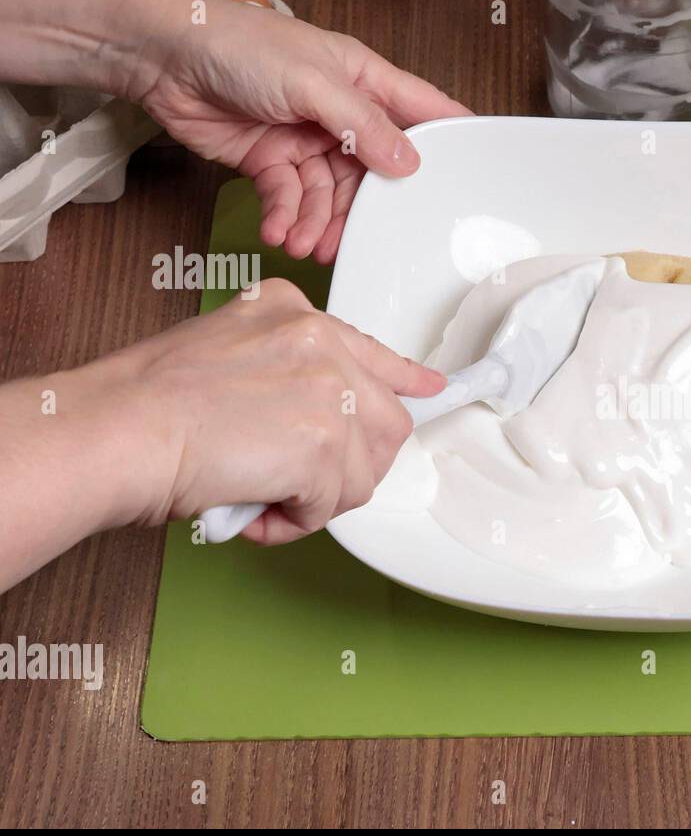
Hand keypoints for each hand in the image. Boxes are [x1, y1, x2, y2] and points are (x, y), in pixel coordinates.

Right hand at [101, 280, 443, 543]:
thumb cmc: (147, 403)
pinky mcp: (324, 445)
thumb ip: (283, 370)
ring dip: (317, 498)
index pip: (372, 352)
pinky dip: (292, 522)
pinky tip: (252, 507)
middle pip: (383, 423)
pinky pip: (330, 506)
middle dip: (348, 466)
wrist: (117, 428)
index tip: (428, 389)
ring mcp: (329, 391)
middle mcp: (321, 342)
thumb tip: (320, 412)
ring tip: (262, 494)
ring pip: (362, 472)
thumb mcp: (227, 352)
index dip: (402, 381)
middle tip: (296, 483)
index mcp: (295, 313)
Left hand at [135, 0, 469, 261]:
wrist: (163, 57)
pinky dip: (284, 218)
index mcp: (363, 80)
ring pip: (329, 196)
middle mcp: (340, 113)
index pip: (420, 111)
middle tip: (357, 239)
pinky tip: (278, 230)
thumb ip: (363, 125)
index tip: (471, 177)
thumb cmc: (236, 44)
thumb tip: (408, 163)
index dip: (448, 141)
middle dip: (362, 211)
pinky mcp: (271, 162)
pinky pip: (290, 200)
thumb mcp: (313, 82)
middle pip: (371, 173)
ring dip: (317, 223)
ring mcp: (305, 140)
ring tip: (304, 242)